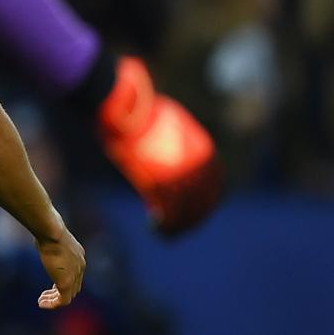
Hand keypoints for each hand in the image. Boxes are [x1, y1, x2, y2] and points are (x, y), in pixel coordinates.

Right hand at [34, 226, 85, 308]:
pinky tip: (42, 303)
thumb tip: (39, 234)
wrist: (52, 233)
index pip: (75, 275)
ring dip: (54, 300)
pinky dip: (53, 304)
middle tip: (44, 295)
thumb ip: (49, 241)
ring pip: (68, 295)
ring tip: (41, 301)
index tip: (49, 285)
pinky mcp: (66, 283)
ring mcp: (75, 276)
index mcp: (78, 256)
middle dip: (59, 293)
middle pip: (74, 287)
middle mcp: (80, 267)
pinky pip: (63, 301)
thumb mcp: (50, 236)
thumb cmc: (48, 231)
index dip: (62, 281)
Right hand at [96, 55, 219, 235]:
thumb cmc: (134, 110)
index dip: (204, 199)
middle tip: (179, 228)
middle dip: (193, 217)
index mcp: (201, 149)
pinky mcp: (160, 182)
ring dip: (178, 225)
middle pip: (203, 199)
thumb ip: (169, 141)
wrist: (121, 103)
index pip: (212, 181)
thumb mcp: (160, 122)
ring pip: (187, 210)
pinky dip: (165, 225)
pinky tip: (154, 227)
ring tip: (166, 232)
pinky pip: (168, 212)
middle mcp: (196, 162)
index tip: (194, 210)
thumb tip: (164, 153)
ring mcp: (179, 172)